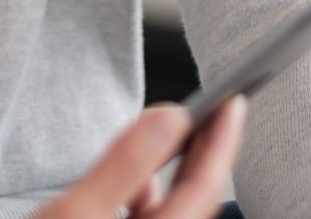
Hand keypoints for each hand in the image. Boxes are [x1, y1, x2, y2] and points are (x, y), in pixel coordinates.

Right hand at [35, 97, 246, 218]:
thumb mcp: (78, 211)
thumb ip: (126, 164)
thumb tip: (168, 119)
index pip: (205, 189)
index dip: (222, 141)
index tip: (233, 103)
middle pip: (197, 202)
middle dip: (208, 155)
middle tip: (219, 110)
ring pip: (176, 213)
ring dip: (180, 175)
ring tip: (182, 136)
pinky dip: (151, 196)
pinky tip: (141, 182)